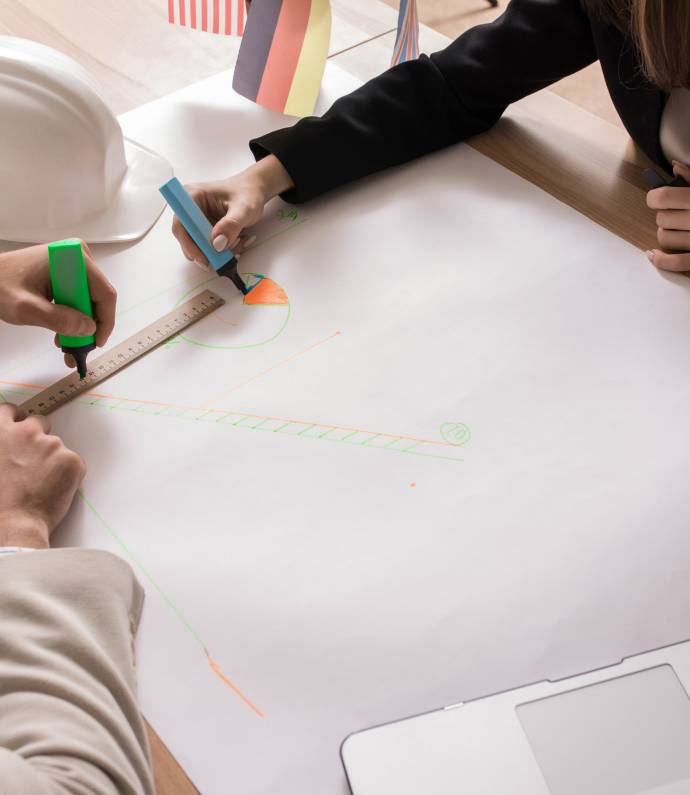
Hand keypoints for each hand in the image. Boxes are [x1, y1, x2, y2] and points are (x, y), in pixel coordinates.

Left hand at [0, 242, 116, 367]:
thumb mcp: (27, 308)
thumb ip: (58, 319)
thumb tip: (89, 329)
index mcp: (73, 258)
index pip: (104, 293)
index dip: (104, 321)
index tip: (96, 342)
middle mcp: (78, 258)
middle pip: (98, 299)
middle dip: (90, 326)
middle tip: (78, 348)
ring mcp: (73, 266)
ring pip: (89, 302)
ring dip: (80, 325)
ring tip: (66, 344)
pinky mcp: (67, 274)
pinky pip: (79, 299)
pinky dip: (73, 318)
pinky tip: (62, 332)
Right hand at [0, 403, 85, 548]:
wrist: (12, 525)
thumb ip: (0, 448)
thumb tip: (7, 451)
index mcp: (0, 432)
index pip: (10, 411)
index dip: (15, 421)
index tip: (18, 428)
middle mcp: (26, 433)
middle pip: (39, 421)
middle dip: (38, 435)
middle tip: (34, 458)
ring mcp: (52, 445)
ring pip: (56, 446)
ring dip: (51, 459)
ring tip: (39, 484)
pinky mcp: (72, 460)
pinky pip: (72, 462)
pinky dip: (66, 474)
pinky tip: (52, 490)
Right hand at [171, 155, 293, 268]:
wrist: (255, 191)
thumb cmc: (247, 193)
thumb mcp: (244, 208)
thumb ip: (231, 225)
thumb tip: (217, 244)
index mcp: (192, 197)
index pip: (181, 225)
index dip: (189, 244)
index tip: (204, 258)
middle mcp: (191, 210)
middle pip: (188, 239)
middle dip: (208, 251)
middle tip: (225, 258)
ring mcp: (199, 221)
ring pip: (201, 246)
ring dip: (220, 252)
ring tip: (240, 241)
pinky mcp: (207, 230)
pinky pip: (211, 247)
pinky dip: (225, 250)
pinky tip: (240, 241)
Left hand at [646, 161, 689, 271]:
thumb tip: (674, 168)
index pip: (664, 198)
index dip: (654, 197)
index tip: (655, 197)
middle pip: (662, 219)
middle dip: (663, 215)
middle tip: (672, 212)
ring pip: (665, 239)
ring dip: (665, 233)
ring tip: (674, 227)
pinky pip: (675, 263)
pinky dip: (660, 260)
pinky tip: (653, 254)